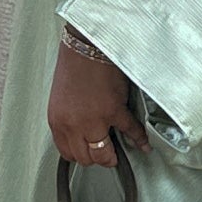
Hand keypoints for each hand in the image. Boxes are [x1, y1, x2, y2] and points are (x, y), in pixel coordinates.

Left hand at [47, 39, 147, 165]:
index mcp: (58, 120)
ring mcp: (94, 119)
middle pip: (85, 158)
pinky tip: (143, 144)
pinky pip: (129, 131)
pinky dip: (139, 139)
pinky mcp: (114, 110)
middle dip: (97, 158)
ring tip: (119, 153)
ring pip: (103, 153)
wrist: (88, 43)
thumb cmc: (75, 64)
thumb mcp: (62, 98)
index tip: (89, 153)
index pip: (67, 153)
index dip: (80, 155)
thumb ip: (70, 119)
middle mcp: (73, 124)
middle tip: (106, 154)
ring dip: (112, 156)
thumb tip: (83, 134)